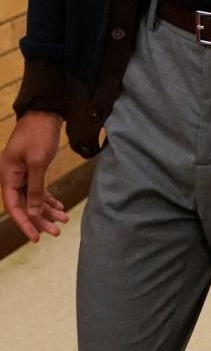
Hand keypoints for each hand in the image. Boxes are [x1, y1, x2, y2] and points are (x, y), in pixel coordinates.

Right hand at [0, 112, 69, 243]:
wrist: (46, 112)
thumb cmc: (39, 134)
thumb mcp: (38, 162)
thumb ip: (35, 189)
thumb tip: (32, 212)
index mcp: (8, 175)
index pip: (14, 206)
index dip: (24, 223)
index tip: (36, 238)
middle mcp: (12, 176)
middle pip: (24, 205)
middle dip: (39, 220)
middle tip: (55, 233)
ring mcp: (22, 172)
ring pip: (33, 198)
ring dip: (47, 211)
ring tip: (63, 221)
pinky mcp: (33, 168)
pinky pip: (39, 189)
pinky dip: (49, 199)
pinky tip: (60, 208)